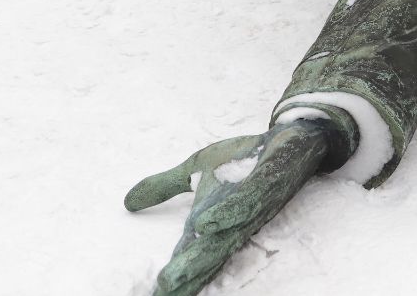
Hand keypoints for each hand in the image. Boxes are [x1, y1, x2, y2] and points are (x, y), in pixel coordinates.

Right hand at [125, 121, 332, 295]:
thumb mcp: (197, 169)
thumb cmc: (245, 160)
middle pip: (204, 257)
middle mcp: (231, 221)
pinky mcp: (266, 185)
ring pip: (223, 238)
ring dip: (198, 259)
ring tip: (174, 278)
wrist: (289, 138)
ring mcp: (250, 206)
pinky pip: (245, 203)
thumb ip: (165, 187)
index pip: (188, 254)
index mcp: (212, 220)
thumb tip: (127, 203)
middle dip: (184, 279)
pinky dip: (225, 215)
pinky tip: (206, 225)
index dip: (174, 277)